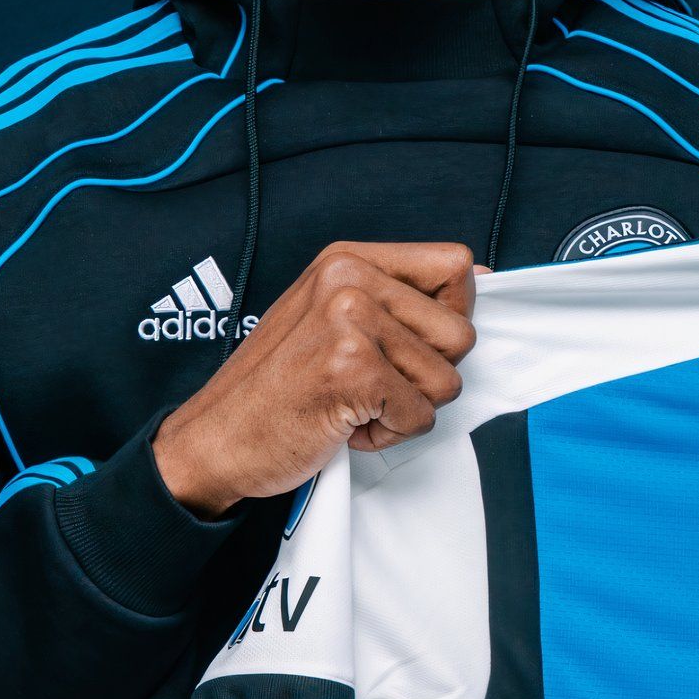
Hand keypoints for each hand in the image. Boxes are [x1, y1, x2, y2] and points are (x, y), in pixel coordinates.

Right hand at [152, 241, 479, 516]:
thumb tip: (483, 275)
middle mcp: (348, 279)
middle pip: (460, 332)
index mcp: (347, 258)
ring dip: (405, 409)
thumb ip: (400, 295)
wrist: (215, 439)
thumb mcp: (332, 317)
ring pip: (446, 380)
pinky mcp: (352, 370)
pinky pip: (420, 416)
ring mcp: (349, 322)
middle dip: (426, 375)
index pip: (456, 266)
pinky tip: (343, 424)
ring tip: (352, 403)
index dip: (453, 314)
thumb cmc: (275, 388)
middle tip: (369, 384)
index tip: (413, 344)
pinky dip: (387, 435)